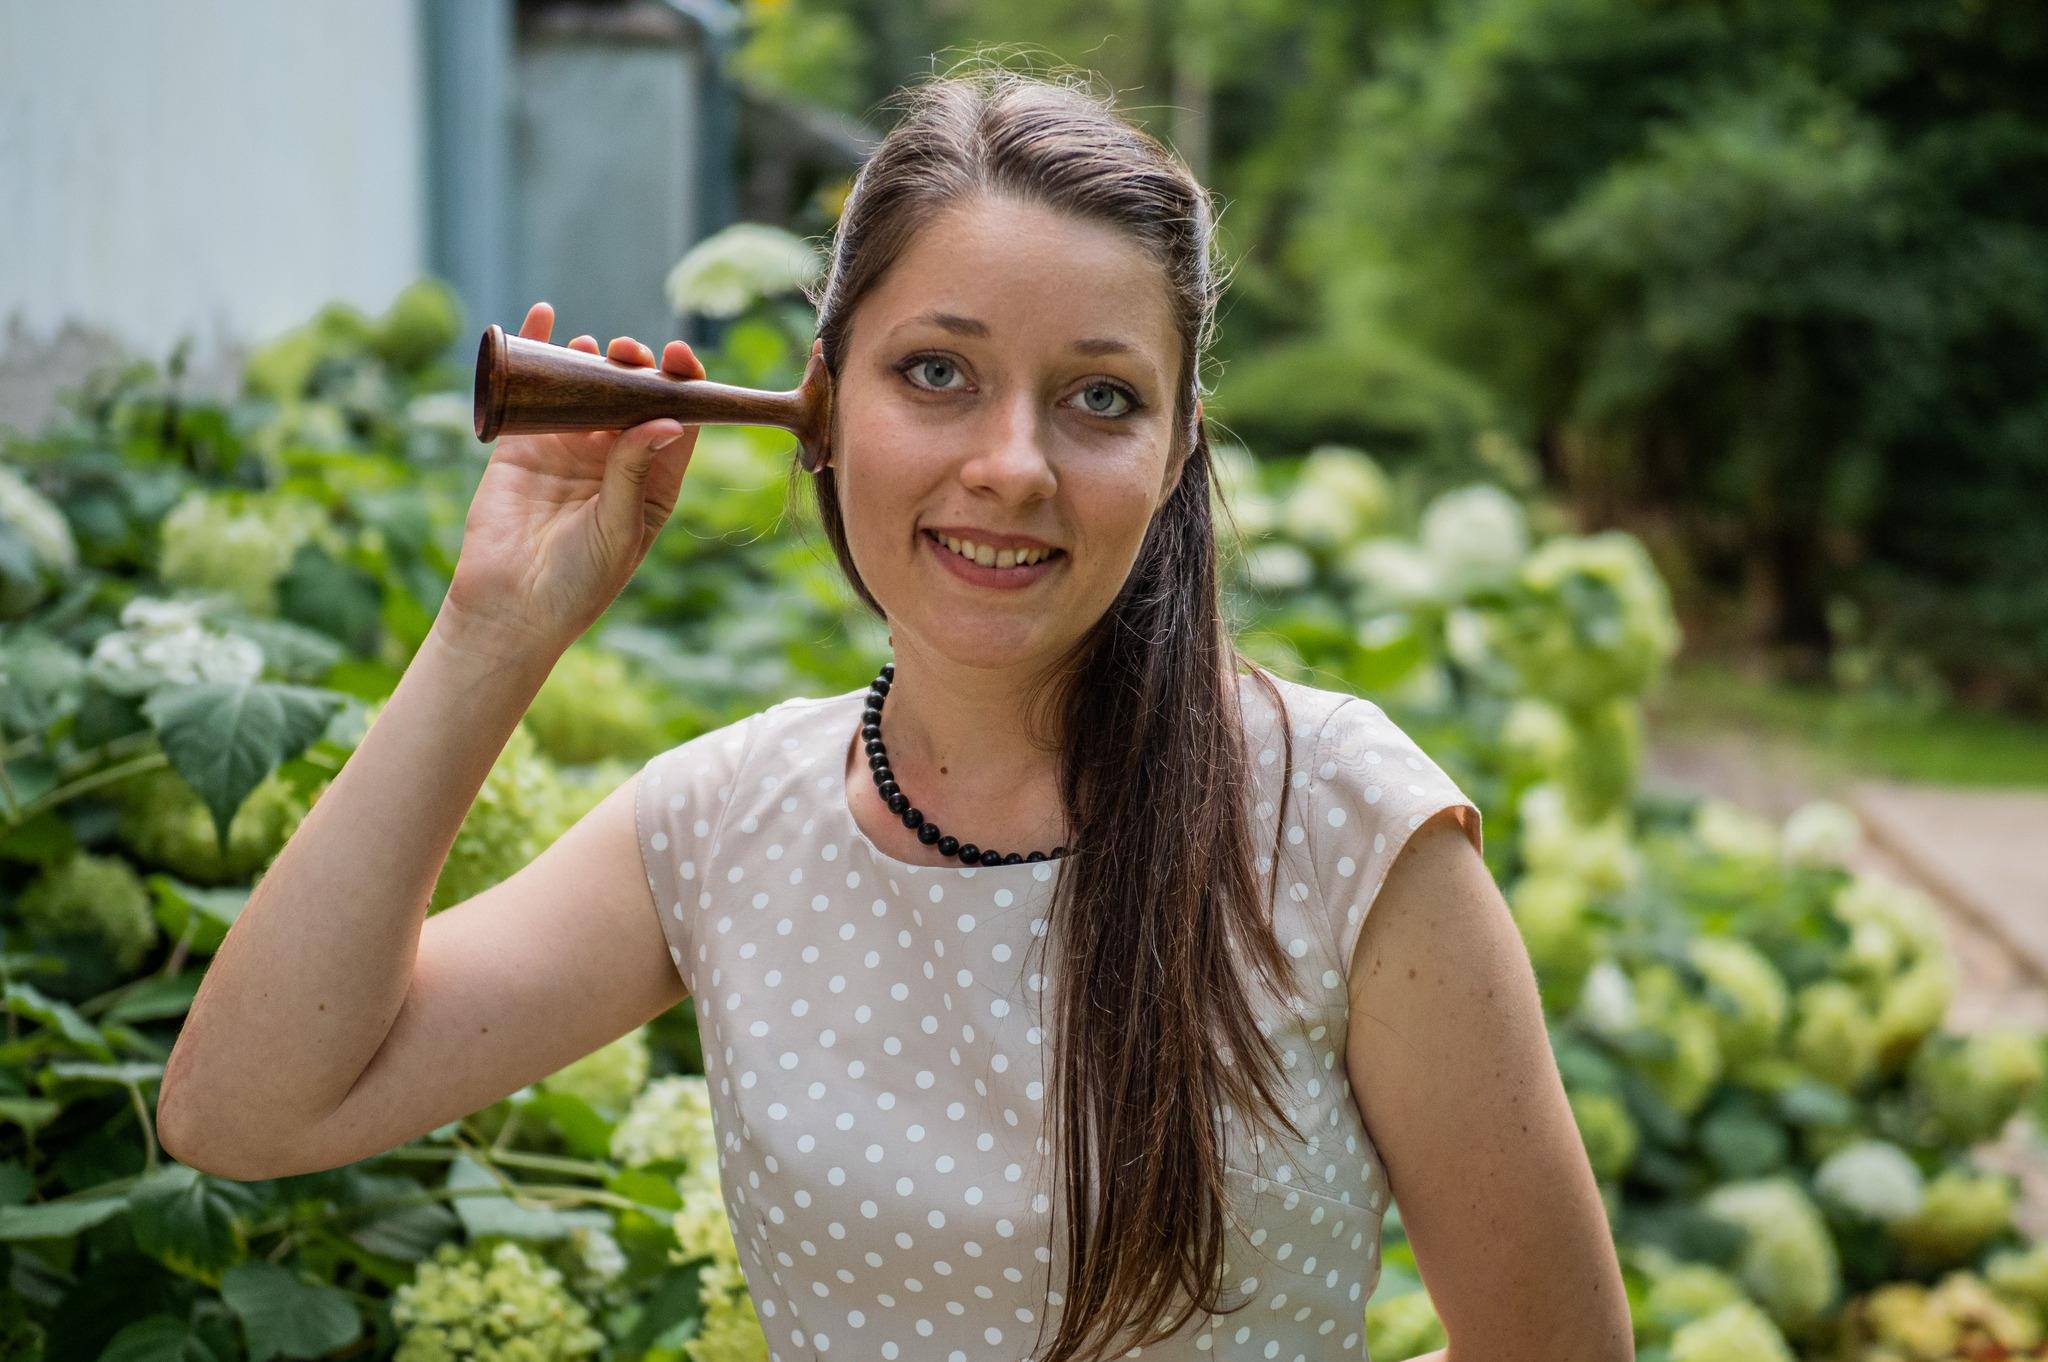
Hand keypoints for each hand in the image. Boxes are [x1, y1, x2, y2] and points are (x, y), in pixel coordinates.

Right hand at [436, 302, 704, 659]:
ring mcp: (569, 447)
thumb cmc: (579, 582)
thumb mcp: (619, 529)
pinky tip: (542, 317)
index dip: (683, 385)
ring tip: (592, 347)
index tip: (679, 360)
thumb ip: (636, 473)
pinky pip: (531, 390)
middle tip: (629, 353)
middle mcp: (615, 458)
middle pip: (634, 395)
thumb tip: (670, 420)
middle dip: (637, 366)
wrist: (511, 608)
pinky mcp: (523, 443)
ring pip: (586, 386)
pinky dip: (536, 350)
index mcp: (654, 481)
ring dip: (593, 358)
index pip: (678, 419)